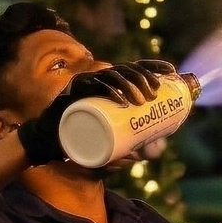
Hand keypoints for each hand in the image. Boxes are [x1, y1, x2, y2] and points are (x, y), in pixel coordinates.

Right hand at [16, 61, 173, 166]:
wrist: (49, 141)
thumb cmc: (77, 138)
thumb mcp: (104, 142)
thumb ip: (121, 149)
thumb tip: (140, 156)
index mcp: (108, 84)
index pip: (134, 67)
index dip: (154, 66)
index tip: (172, 71)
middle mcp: (97, 78)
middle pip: (126, 69)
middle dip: (144, 77)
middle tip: (154, 95)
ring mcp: (85, 83)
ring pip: (113, 75)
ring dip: (131, 83)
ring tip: (143, 99)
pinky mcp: (73, 91)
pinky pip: (94, 86)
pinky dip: (109, 92)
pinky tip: (122, 100)